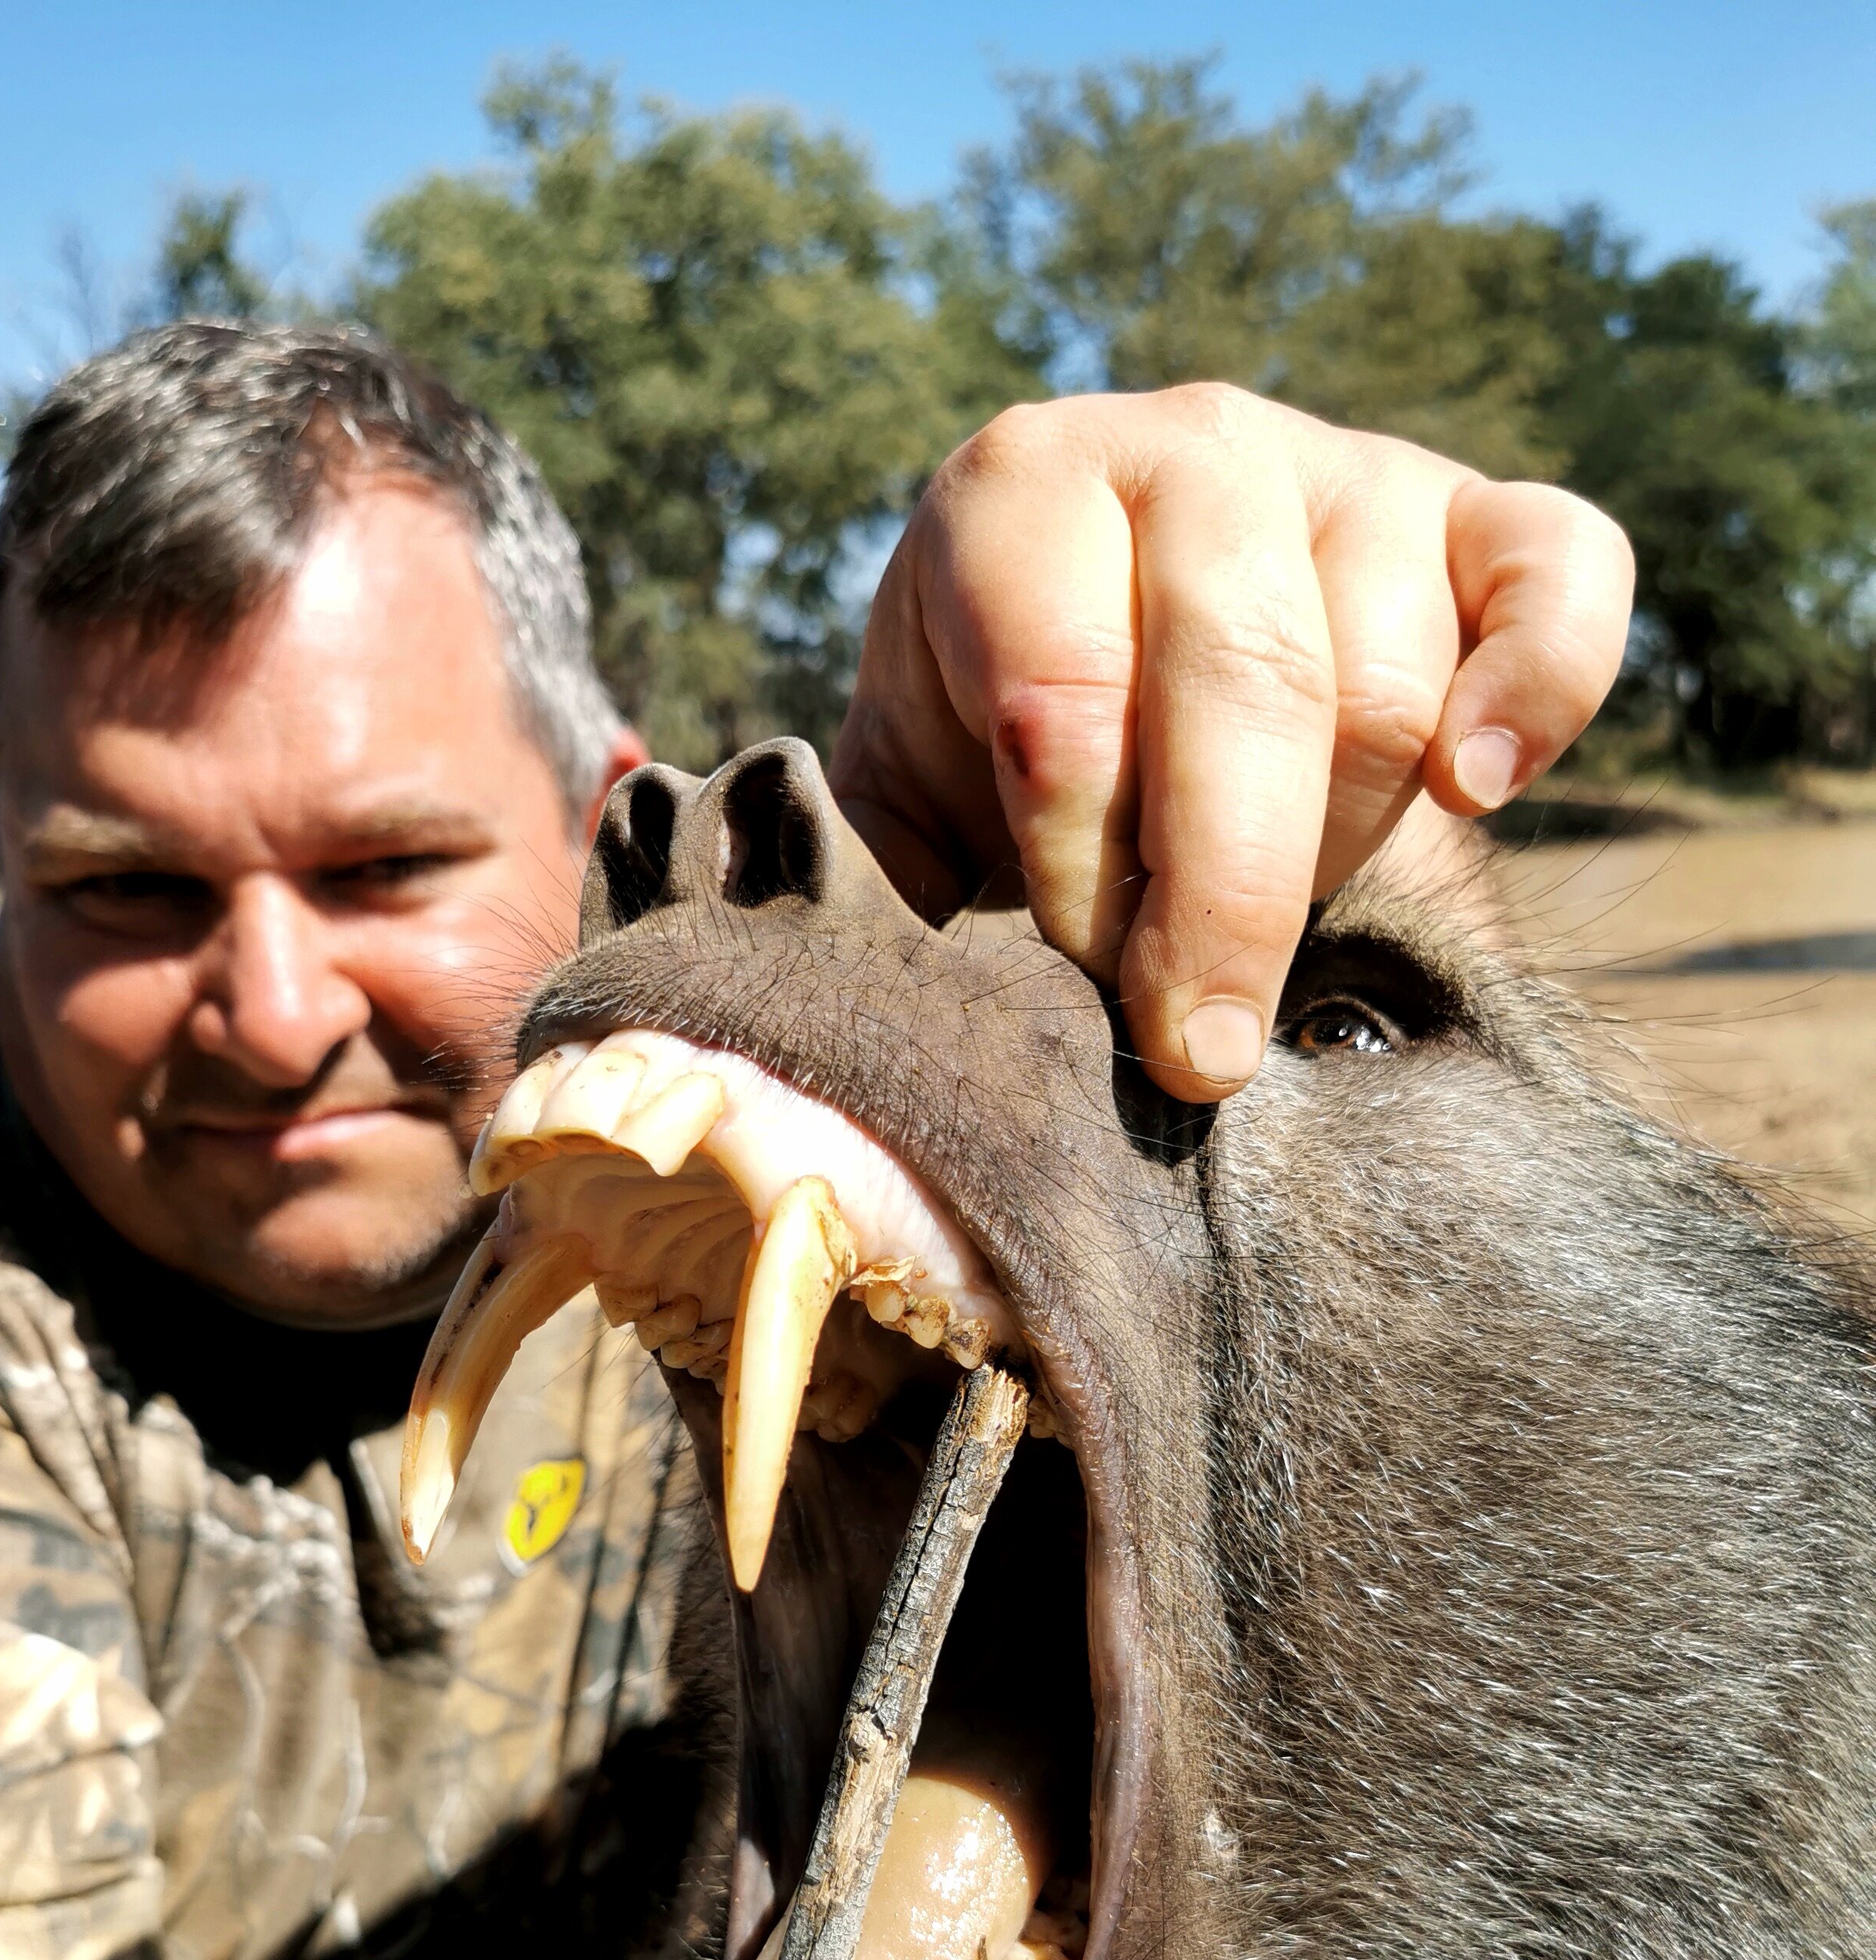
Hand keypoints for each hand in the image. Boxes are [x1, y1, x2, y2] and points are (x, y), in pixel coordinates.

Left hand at [831, 386, 1633, 1100]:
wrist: (1126, 646)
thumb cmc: (997, 744)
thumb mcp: (904, 791)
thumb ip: (868, 871)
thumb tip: (862, 1000)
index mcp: (1022, 491)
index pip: (1065, 695)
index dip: (1081, 873)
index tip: (1092, 992)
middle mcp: (1192, 443)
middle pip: (1241, 685)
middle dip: (1220, 900)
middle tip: (1199, 1052)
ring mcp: (1350, 468)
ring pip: (1382, 682)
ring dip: (1335, 841)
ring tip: (1272, 914)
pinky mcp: (1484, 515)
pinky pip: (1562, 578)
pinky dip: (1542, 689)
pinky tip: (1475, 794)